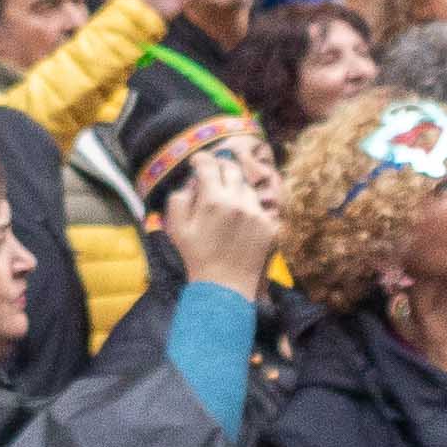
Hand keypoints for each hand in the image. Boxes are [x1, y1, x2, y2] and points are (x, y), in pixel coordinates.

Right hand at [166, 138, 277, 296]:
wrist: (224, 288)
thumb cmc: (197, 258)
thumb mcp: (177, 229)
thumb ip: (179, 198)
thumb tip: (192, 181)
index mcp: (213, 200)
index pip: (209, 165)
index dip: (201, 159)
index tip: (198, 161)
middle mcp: (238, 202)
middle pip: (232, 169)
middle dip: (221, 167)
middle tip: (214, 174)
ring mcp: (257, 213)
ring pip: (247, 187)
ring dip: (236, 189)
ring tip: (226, 204)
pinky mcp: (270, 225)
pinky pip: (259, 207)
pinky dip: (248, 208)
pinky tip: (239, 222)